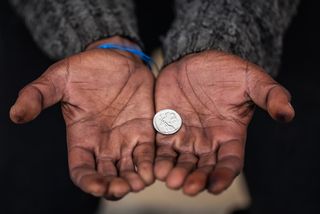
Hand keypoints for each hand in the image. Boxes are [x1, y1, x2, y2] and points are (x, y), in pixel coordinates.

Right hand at [10, 37, 154, 199]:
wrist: (117, 58)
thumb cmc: (86, 68)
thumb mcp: (58, 79)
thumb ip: (38, 95)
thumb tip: (15, 115)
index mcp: (81, 138)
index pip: (82, 170)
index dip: (88, 181)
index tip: (97, 186)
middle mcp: (103, 144)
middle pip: (107, 176)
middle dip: (114, 187)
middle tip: (122, 188)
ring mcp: (125, 139)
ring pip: (129, 170)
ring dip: (134, 180)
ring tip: (140, 182)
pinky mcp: (144, 131)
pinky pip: (147, 154)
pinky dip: (150, 165)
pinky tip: (154, 170)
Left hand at [154, 51, 294, 194]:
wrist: (197, 59)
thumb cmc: (227, 71)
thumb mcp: (252, 80)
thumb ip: (270, 95)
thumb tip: (288, 114)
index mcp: (230, 135)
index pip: (229, 162)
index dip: (224, 175)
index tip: (216, 186)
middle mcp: (207, 141)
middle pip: (203, 168)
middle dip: (196, 179)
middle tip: (188, 188)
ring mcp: (186, 136)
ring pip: (181, 162)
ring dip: (175, 173)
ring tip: (170, 179)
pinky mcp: (166, 128)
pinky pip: (161, 148)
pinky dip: (158, 158)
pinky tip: (153, 166)